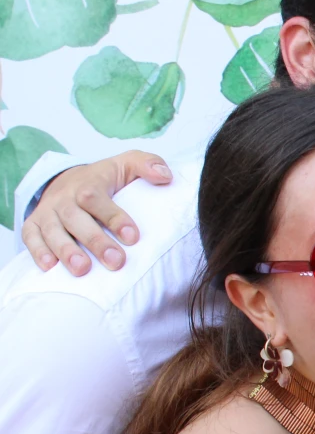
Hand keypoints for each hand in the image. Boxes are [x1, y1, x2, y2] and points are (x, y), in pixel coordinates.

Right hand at [21, 151, 171, 273]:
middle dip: (96, 241)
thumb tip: (165, 176)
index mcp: (88, 183)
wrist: (67, 180)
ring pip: (52, 231)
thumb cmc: (105, 179)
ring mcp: (47, 213)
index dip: (114, 217)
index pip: (96, 198)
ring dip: (67, 251)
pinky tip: (50, 267)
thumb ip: (147, 164)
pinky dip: (38, 252)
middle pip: (75, 219)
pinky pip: (30, 238)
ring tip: (83, 269)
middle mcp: (64, 198)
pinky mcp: (33, 226)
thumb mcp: (127, 164)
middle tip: (115, 261)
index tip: (133, 237)